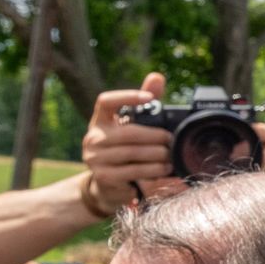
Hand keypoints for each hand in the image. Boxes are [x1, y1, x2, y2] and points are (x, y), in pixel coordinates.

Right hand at [82, 71, 176, 213]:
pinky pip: (133, 171)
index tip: (150, 98)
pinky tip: (164, 170)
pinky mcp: (104, 176)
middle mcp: (93, 137)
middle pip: (129, 132)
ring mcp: (95, 158)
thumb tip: (157, 77)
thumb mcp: (132, 128)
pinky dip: (153, 170)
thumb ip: (144, 104)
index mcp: (100, 121)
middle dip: (156, 136)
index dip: (127, 97)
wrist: (108, 185)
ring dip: (158, 155)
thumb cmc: (125, 151)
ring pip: (133, 153)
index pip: (106, 101)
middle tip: (171, 140)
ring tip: (170, 157)